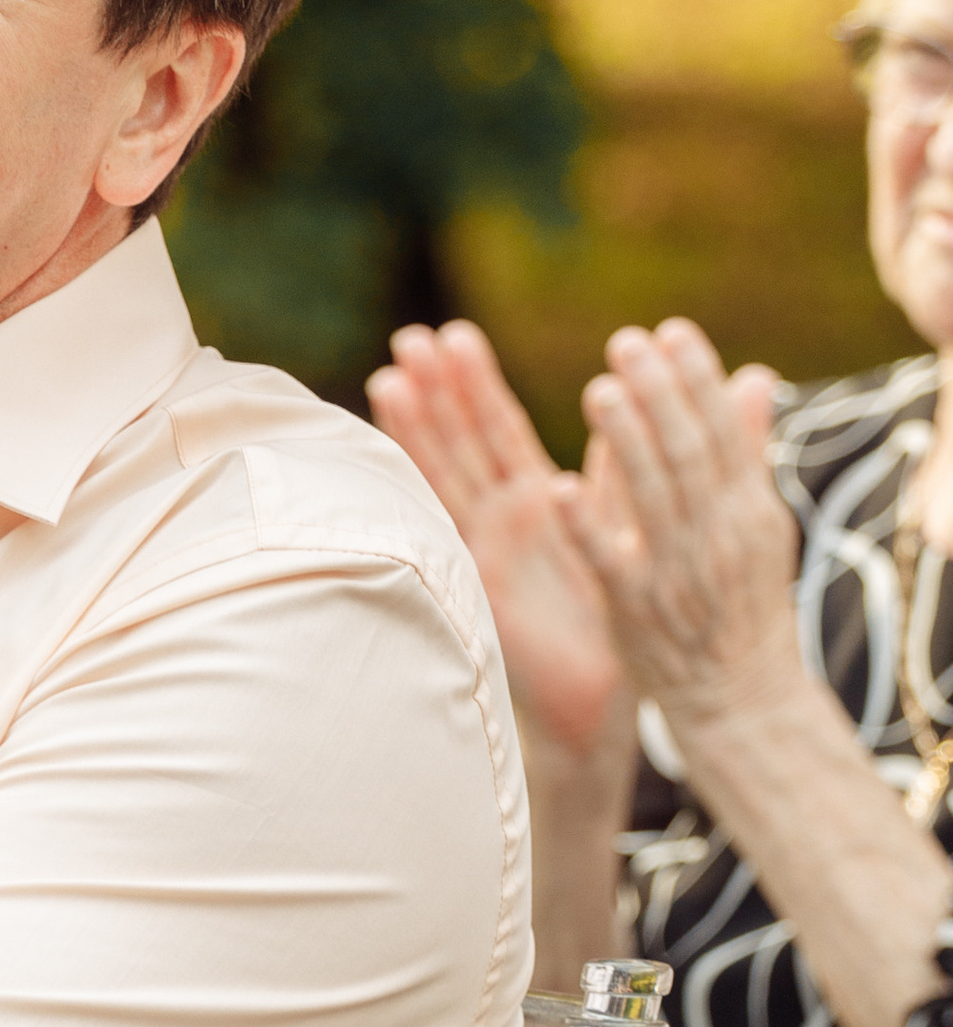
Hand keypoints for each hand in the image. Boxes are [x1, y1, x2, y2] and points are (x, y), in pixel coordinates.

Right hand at [369, 322, 628, 766]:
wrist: (607, 691)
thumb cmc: (615, 614)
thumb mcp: (620, 525)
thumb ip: (621, 466)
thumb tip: (635, 399)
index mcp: (534, 499)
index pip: (497, 429)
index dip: (473, 384)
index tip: (450, 335)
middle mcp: (499, 520)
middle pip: (459, 444)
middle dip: (434, 393)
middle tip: (410, 338)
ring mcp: (482, 552)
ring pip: (446, 480)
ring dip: (418, 435)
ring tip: (391, 379)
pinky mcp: (482, 587)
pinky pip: (459, 536)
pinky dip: (438, 504)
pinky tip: (410, 464)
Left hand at [559, 319, 796, 736]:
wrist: (740, 698)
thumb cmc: (743, 603)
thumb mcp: (758, 526)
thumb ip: (746, 450)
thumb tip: (756, 374)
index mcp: (749, 510)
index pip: (723, 432)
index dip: (697, 380)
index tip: (670, 332)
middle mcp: (718, 535)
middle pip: (688, 452)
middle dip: (659, 394)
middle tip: (625, 343)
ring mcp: (676, 573)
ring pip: (651, 497)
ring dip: (626, 443)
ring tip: (597, 391)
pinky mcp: (635, 610)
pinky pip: (608, 561)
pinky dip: (585, 525)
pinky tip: (556, 487)